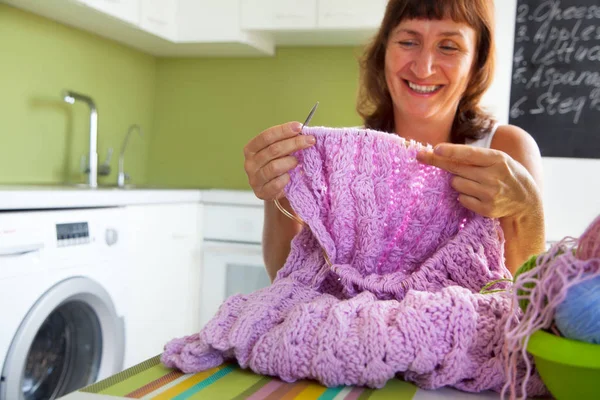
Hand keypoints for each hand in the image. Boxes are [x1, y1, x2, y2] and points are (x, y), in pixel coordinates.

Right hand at [244, 122, 315, 199]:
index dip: (283, 130)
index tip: (299, 127)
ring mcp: (254, 179)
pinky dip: (286, 179)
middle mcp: (249, 163)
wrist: (273, 189)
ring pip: (274, 167)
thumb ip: (285, 141)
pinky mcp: (261, 192)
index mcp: (251, 149)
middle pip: (273, 150)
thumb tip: (302, 132)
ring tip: (298, 162)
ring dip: (290, 162)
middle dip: (294, 143)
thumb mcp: (278, 151)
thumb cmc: (277, 165)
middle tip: (309, 141)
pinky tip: (291, 177)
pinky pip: (276, 184)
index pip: (266, 136)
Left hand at [416, 143, 538, 218]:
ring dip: (458, 181)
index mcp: (497, 159)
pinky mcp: (486, 209)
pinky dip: (464, 196)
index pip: (469, 154)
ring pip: (456, 184)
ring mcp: (490, 194)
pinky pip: (461, 199)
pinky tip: (477, 194)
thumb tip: (442, 152)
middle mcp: (493, 176)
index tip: (435, 149)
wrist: (526, 201)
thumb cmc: (506, 174)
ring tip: (474, 182)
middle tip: (422, 156)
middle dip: (438, 162)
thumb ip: (476, 157)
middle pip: (456, 169)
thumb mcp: (499, 159)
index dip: (451, 152)